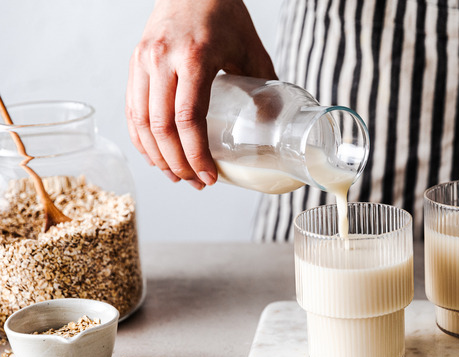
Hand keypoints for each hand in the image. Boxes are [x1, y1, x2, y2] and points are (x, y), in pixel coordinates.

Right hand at [126, 0, 275, 188]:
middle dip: (178, 163)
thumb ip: (263, 85)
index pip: (188, 118)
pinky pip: (131, 108)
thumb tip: (273, 125)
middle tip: (196, 183)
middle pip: (161, 127)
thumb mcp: (251, 48)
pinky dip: (140, 137)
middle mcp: (162, 60)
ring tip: (177, 176)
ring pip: (140, 121)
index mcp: (194, 58)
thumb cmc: (225, 13)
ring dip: (157, 156)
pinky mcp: (134, 62)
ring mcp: (143, 60)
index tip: (210, 176)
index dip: (196, 154)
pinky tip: (154, 154)